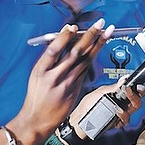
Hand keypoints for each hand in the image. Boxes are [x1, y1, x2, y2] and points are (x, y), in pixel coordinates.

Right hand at [7, 19, 112, 144]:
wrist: (38, 120)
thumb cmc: (36, 95)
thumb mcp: (36, 74)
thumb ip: (49, 57)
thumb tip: (64, 36)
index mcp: (41, 71)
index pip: (54, 50)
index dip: (65, 38)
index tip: (74, 27)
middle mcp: (55, 76)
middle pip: (75, 53)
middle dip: (89, 36)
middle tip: (100, 24)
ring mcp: (67, 84)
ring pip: (86, 60)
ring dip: (98, 44)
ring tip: (108, 32)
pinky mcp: (76, 89)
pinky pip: (86, 69)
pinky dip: (93, 56)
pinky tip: (100, 47)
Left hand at [69, 76, 144, 138]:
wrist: (79, 121)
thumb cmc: (86, 106)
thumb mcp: (99, 93)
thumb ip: (113, 87)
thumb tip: (124, 79)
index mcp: (118, 93)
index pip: (135, 89)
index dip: (140, 88)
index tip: (138, 86)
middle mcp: (121, 103)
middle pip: (137, 100)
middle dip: (135, 97)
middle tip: (128, 93)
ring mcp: (120, 113)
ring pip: (133, 111)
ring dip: (127, 108)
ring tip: (118, 108)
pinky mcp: (117, 122)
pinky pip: (125, 121)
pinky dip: (122, 118)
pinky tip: (115, 116)